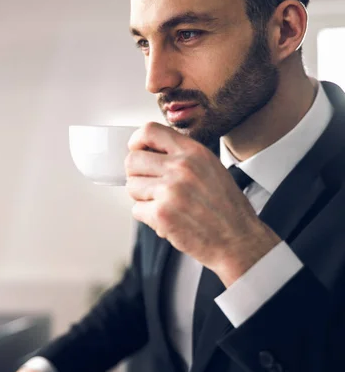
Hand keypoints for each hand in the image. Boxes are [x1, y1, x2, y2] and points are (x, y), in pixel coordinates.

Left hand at [126, 122, 280, 285]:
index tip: (136, 150)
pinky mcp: (162, 214)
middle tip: (148, 185)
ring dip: (142, 198)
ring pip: (132, 186)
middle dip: (136, 175)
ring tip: (163, 205)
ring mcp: (170, 191)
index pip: (149, 131)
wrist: (239, 240)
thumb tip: (150, 152)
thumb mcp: (211, 168)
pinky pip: (136, 210)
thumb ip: (183, 157)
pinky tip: (167, 220)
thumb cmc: (227, 208)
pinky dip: (148, 217)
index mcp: (193, 152)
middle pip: (133, 160)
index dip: (136, 141)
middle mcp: (181, 167)